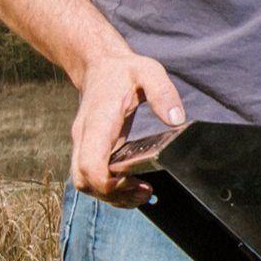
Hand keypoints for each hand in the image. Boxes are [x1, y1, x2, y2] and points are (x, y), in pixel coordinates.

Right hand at [70, 52, 184, 204]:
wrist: (99, 65)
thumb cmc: (123, 71)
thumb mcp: (148, 71)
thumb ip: (163, 93)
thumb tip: (176, 120)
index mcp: (97, 124)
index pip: (90, 166)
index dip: (109, 184)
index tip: (136, 182)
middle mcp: (84, 138)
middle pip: (84, 181)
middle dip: (112, 195)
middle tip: (145, 191)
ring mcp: (84, 145)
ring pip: (85, 183)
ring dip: (111, 195)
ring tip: (143, 192)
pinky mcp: (90, 149)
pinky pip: (92, 177)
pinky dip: (109, 188)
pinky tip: (132, 185)